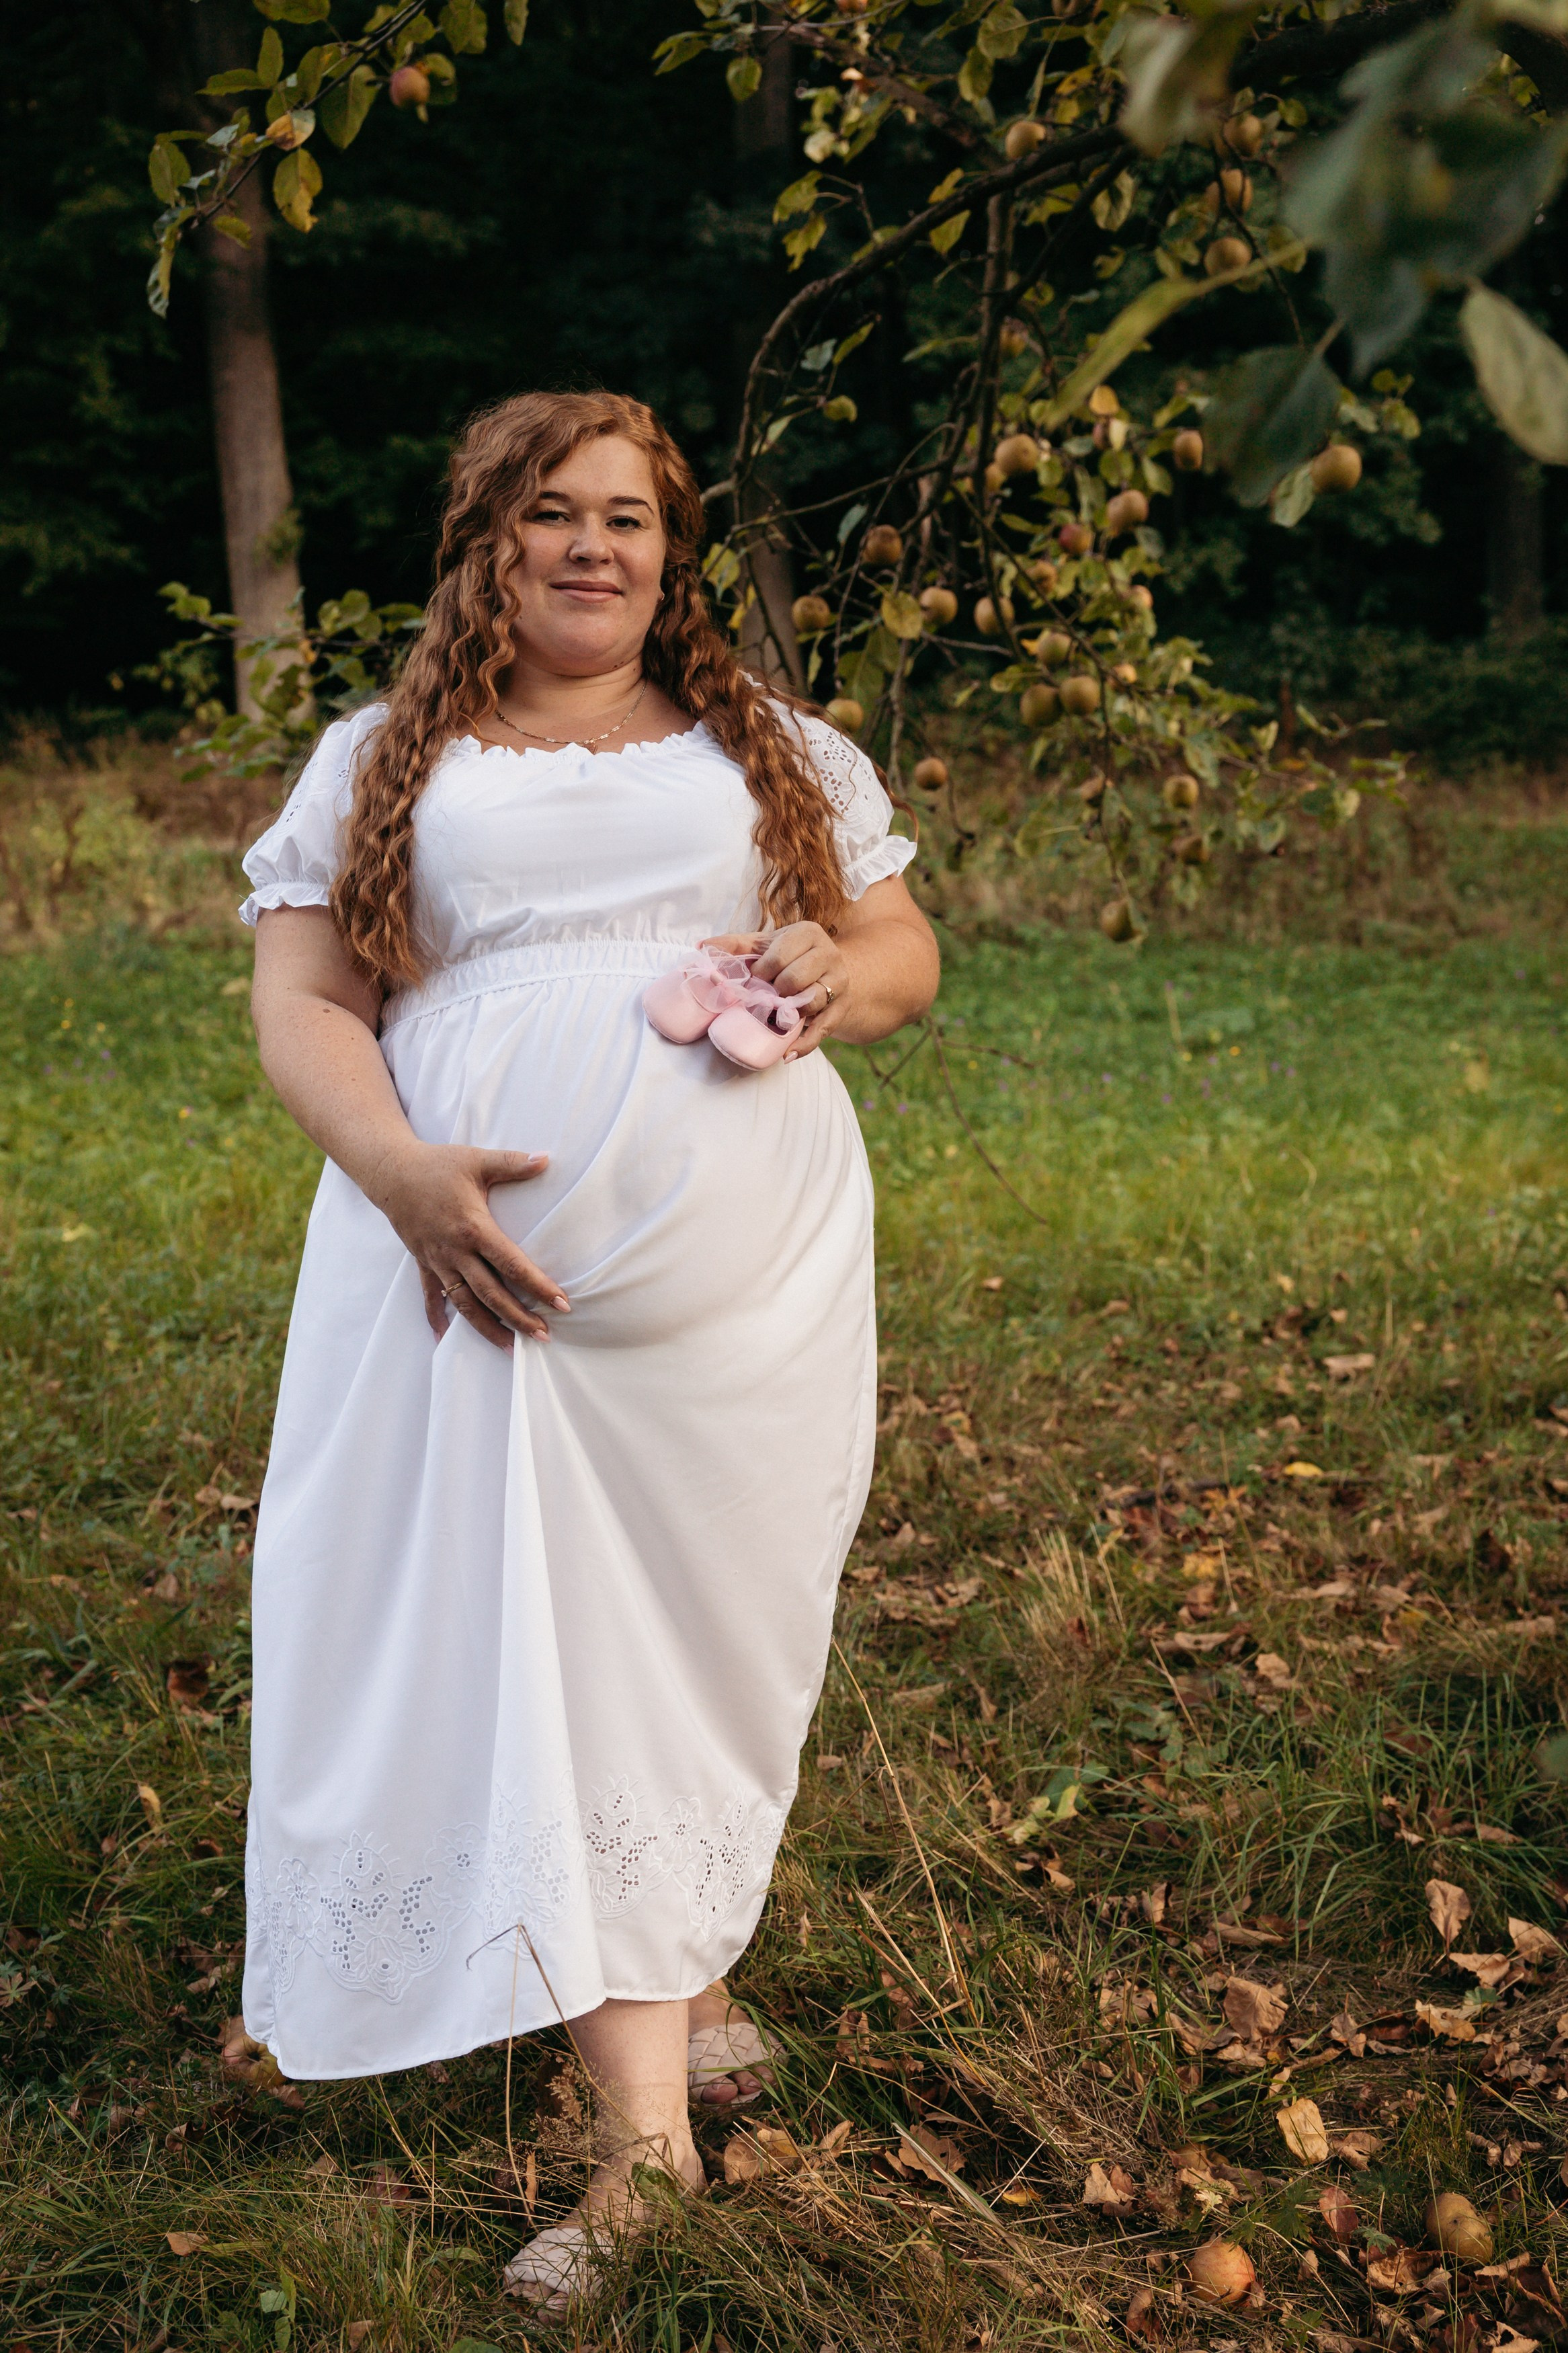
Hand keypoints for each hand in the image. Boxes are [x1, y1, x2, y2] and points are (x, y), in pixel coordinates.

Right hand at [370, 1141, 565, 1347]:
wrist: (390, 1172)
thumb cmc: (437, 1165)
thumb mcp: (477, 1161)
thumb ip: (512, 1163)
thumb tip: (546, 1159)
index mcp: (474, 1228)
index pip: (512, 1264)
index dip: (537, 1285)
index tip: (560, 1303)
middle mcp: (456, 1251)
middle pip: (491, 1294)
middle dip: (519, 1317)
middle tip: (544, 1335)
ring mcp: (437, 1261)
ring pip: (464, 1303)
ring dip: (487, 1327)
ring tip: (510, 1347)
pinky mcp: (423, 1262)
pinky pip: (430, 1296)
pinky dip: (436, 1317)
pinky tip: (443, 1337)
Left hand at [700, 923, 848, 1060]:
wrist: (829, 970)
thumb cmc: (789, 956)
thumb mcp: (764, 945)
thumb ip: (734, 945)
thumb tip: (701, 947)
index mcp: (808, 933)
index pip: (778, 957)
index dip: (761, 973)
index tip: (756, 978)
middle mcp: (829, 954)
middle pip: (794, 979)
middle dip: (774, 992)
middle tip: (766, 995)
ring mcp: (839, 982)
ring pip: (811, 1002)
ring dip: (787, 1014)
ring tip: (775, 1015)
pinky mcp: (841, 1007)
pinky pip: (823, 1030)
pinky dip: (803, 1044)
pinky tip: (786, 1054)